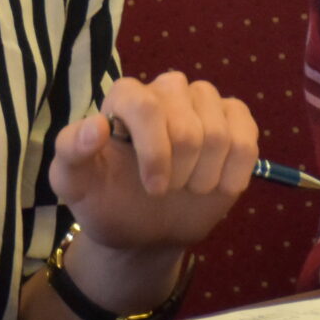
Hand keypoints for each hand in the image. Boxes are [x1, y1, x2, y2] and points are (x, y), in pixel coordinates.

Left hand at [48, 72, 257, 256]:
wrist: (144, 229)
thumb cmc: (106, 200)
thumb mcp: (74, 184)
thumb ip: (72, 152)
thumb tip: (96, 126)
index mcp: (125, 97)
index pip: (147, 107)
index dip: (155, 152)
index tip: (154, 189)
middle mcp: (165, 90)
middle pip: (187, 125)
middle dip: (180, 171)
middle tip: (166, 191)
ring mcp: (203, 103)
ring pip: (220, 131)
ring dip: (205, 174)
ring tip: (189, 188)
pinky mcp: (234, 121)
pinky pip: (247, 135)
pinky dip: (236, 170)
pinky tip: (218, 186)